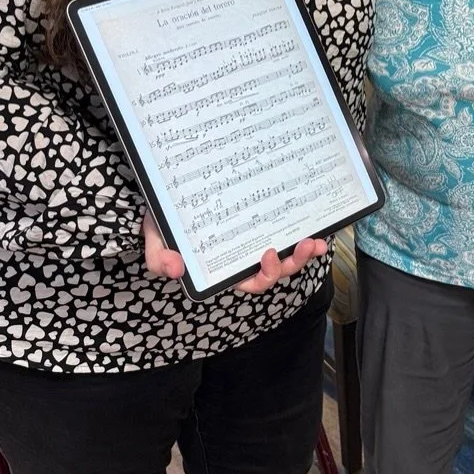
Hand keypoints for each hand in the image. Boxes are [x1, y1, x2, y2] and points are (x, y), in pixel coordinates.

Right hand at [142, 212, 326, 293]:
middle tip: (307, 245)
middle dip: (295, 262)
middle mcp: (244, 258)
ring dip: (305, 252)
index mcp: (224, 268)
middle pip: (276, 270)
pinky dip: (303, 232)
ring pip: (287, 255)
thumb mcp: (156, 238)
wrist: (168, 193)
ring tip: (317, 240)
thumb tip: (175, 270)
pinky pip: (288, 233)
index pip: (250, 281)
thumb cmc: (164, 221)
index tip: (270, 254)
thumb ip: (159, 257)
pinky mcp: (264, 221)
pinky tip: (318, 225)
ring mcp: (256, 241)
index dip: (266, 275)